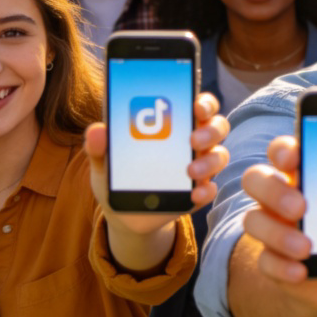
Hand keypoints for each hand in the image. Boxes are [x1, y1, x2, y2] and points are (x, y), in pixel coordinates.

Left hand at [86, 92, 229, 235]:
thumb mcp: (105, 161)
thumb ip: (99, 147)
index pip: (199, 105)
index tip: (196, 104)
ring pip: (219, 155)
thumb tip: (97, 131)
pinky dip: (205, 191)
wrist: (123, 214)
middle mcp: (194, 142)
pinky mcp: (197, 193)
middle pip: (217, 126)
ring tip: (190, 171)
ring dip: (209, 161)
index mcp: (175, 124)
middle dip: (210, 130)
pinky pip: (210, 189)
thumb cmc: (119, 175)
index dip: (204, 102)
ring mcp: (199, 167)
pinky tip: (194, 194)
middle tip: (193, 139)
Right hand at [241, 133, 316, 314]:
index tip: (295, 155)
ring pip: (253, 219)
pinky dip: (282, 266)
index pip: (286, 149)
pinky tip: (301, 272)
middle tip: (302, 205)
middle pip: (257, 177)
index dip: (285, 148)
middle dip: (275, 189)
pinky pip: (264, 260)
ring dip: (279, 233)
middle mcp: (281, 195)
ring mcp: (271, 227)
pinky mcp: (269, 260)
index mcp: (306, 174)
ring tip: (306, 247)